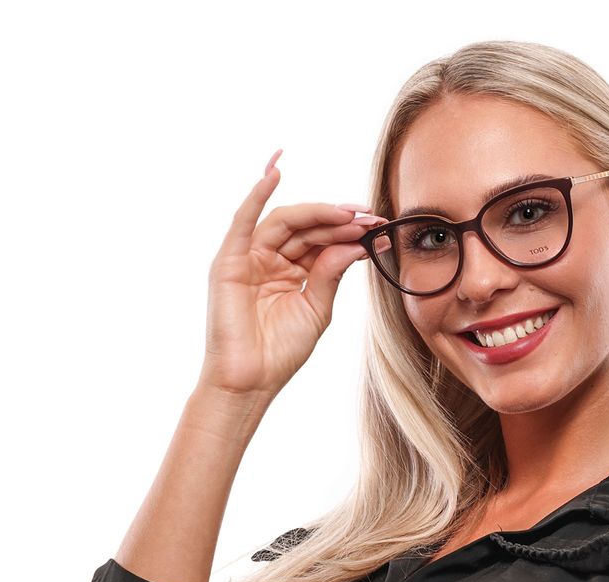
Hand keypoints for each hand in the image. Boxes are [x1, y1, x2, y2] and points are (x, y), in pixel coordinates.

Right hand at [199, 148, 387, 397]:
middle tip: (370, 217)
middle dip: (339, 220)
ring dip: (316, 212)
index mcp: (291, 271)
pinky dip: (256, 195)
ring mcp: (248, 258)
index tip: (379, 227)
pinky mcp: (229, 262)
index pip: (321, 240)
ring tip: (348, 213)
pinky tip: (274, 173)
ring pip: (284, 222)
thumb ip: (331, 272)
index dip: (349, 231)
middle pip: (306, 227)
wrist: (252, 381)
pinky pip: (243, 221)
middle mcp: (269, 259)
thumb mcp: (316, 308)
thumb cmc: (281, 352)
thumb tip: (357, 243)